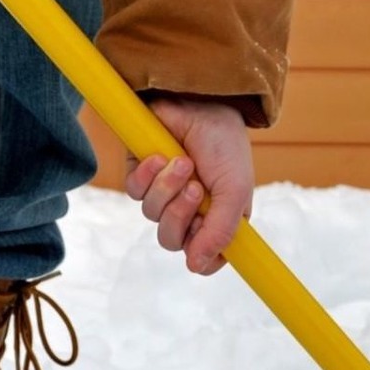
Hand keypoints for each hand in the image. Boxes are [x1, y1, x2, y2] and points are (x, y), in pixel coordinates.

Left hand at [125, 98, 253, 274]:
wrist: (200, 102)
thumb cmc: (224, 145)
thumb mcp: (235, 191)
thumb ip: (221, 231)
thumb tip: (195, 267)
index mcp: (218, 219)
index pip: (206, 259)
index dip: (202, 257)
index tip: (203, 244)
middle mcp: (190, 211)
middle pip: (172, 241)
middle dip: (180, 217)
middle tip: (194, 190)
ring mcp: (164, 194)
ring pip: (152, 217)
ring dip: (167, 190)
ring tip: (182, 162)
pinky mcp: (141, 174)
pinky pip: (134, 194)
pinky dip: (148, 175)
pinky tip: (160, 154)